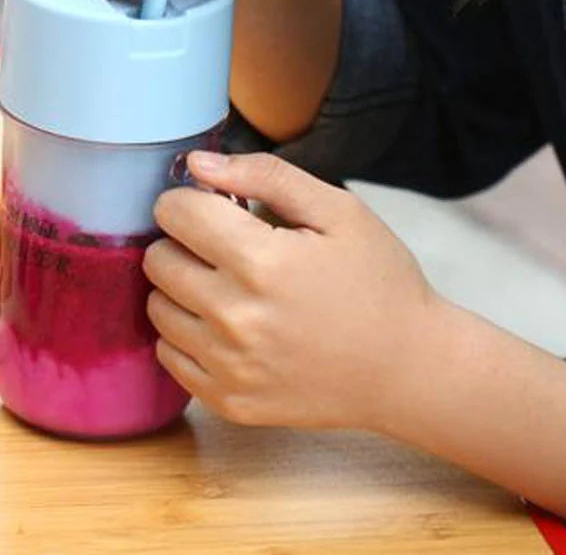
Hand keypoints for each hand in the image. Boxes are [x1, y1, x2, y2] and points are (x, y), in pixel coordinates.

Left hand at [143, 151, 440, 430]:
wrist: (409, 370)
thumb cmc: (376, 281)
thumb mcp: (338, 211)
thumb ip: (264, 175)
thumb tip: (197, 164)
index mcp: (261, 261)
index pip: (174, 212)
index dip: (189, 199)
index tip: (212, 206)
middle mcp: (235, 317)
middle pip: (157, 259)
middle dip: (182, 241)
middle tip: (222, 246)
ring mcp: (229, 366)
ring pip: (156, 307)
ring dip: (180, 288)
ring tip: (225, 285)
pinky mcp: (228, 402)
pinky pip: (168, 355)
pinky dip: (186, 334)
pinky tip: (224, 324)